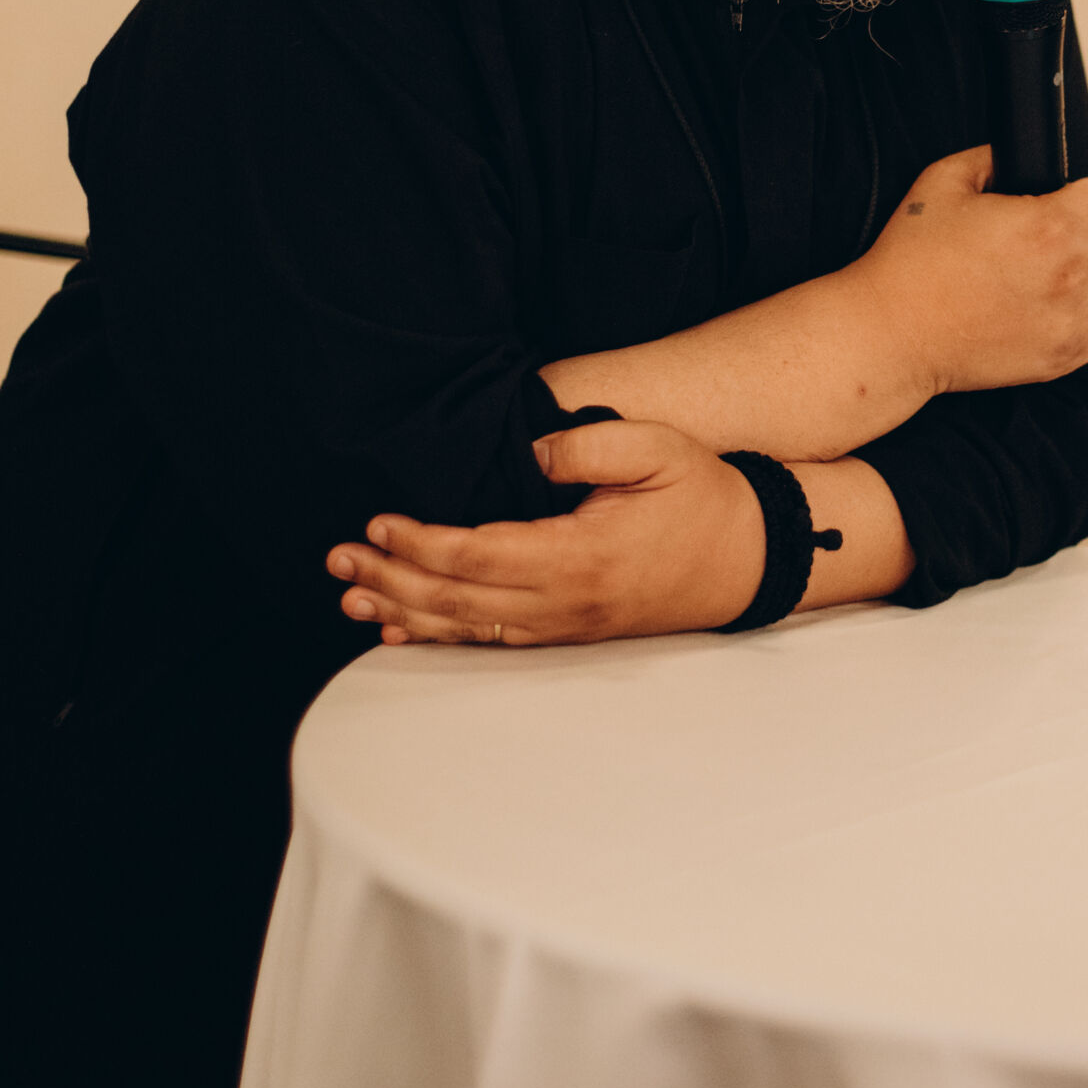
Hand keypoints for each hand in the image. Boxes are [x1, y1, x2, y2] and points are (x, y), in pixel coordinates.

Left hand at [326, 421, 764, 646]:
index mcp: (580, 555)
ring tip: (351, 594)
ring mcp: (566, 624)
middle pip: (457, 600)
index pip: (479, 555)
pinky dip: (441, 636)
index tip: (379, 520)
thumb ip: (586, 447)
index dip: (421, 542)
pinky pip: (491, 640)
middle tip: (339, 557)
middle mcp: (566, 601)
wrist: (748, 557)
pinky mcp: (568, 631)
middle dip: (391, 578)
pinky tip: (402, 631)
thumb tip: (524, 454)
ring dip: (404, 612)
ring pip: (467, 628)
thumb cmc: (702, 495)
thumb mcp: (655, 449)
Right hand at [857, 145, 1087, 394]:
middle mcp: (1073, 276)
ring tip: (1064, 272)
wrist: (895, 334)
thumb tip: (1010, 159)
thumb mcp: (942, 183)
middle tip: (1064, 234)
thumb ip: (987, 159)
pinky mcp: (1062, 357)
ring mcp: (1072, 322)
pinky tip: (1054, 305)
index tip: (1075, 198)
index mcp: (1051, 227)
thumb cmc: (911, 265)